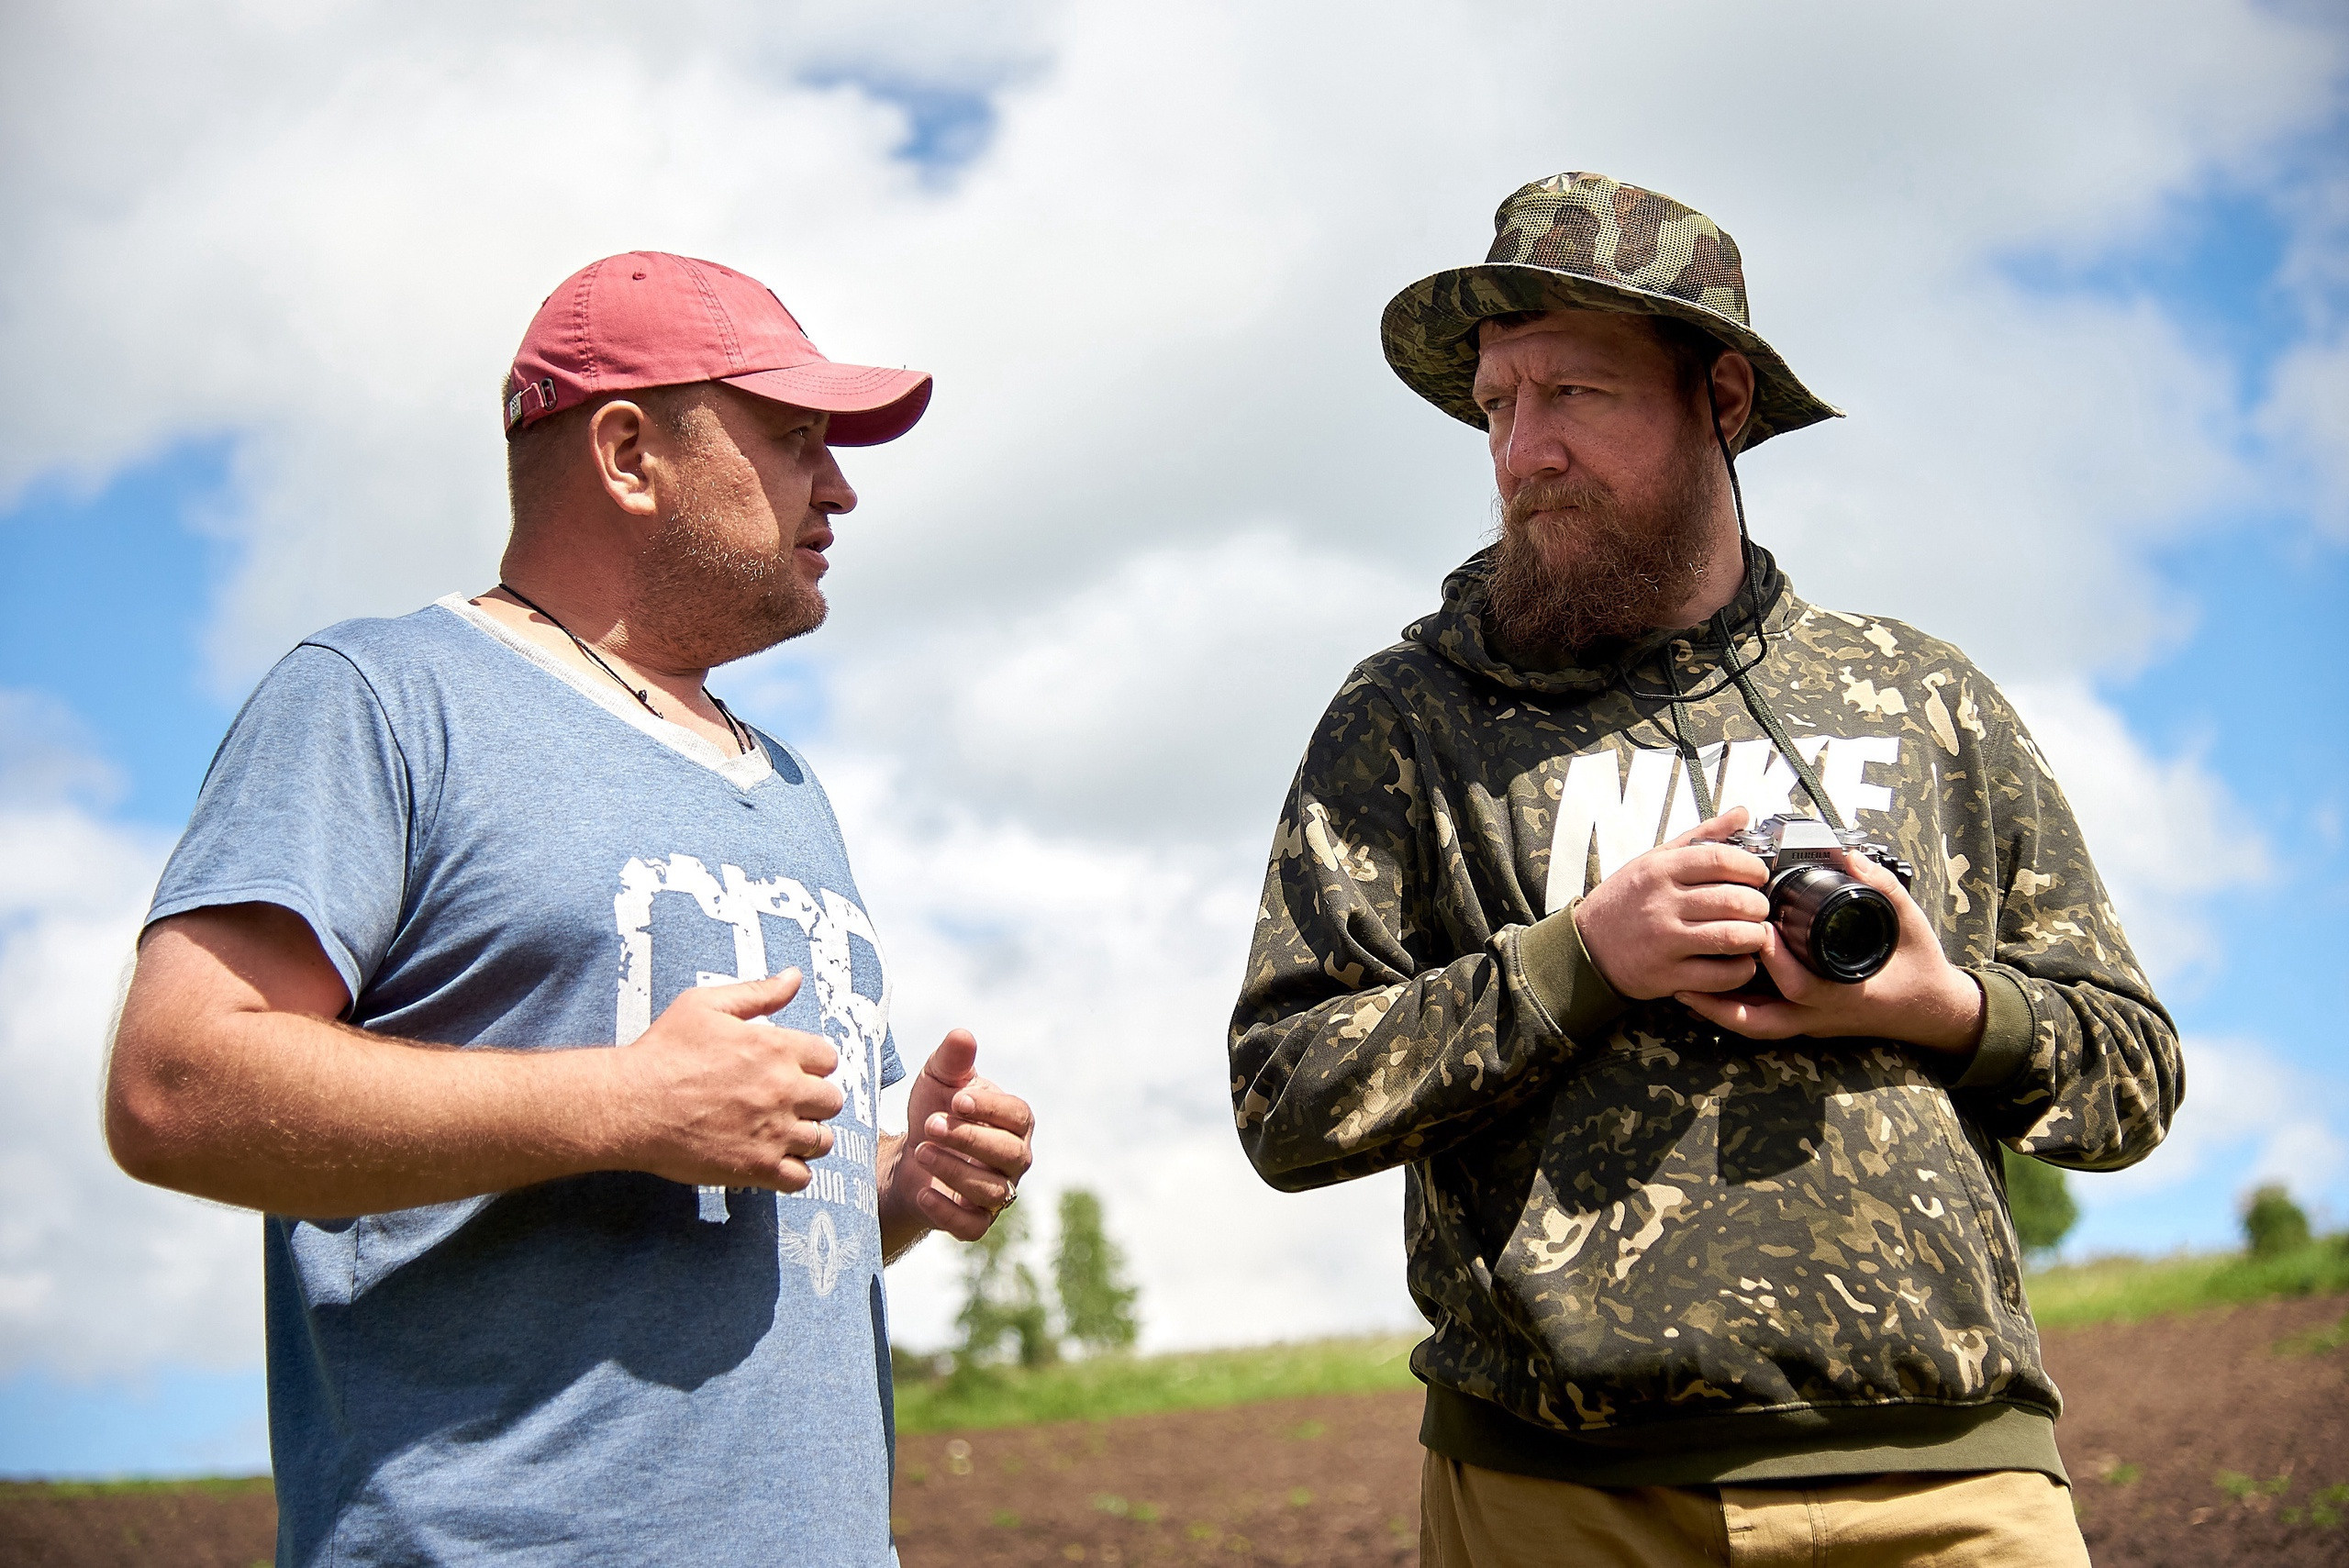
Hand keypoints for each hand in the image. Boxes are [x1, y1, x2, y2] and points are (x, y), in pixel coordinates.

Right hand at [611, 969, 844, 1192]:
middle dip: (813, 1101)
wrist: (630, 1105)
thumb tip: (794, 977)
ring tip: (781, 1133)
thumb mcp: (705, 1005)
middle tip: (786, 1103)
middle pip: (831, 1101)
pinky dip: (792, 1172)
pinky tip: (772, 1161)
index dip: (811, 1064)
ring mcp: (773, 1131)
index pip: (828, 1059)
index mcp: (776, 1048)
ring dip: (807, 1137)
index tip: (792, 1070)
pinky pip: (800, 1178)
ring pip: (821, 1142)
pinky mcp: (756, 1166)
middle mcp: (783, 1090)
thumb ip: (757, 993)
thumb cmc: (663, 1052)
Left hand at [881, 1030, 1034, 1244]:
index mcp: (1015, 1122)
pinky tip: (923, 1193)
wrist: (910, 1155)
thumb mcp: (938, 1079)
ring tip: (921, 1150)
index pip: (1017, 1116)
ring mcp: (998, 1193)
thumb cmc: (935, 1110)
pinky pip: (973, 1226)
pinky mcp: (975, 1221)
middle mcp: (1015, 1159)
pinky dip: (948, 1213)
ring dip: (955, 1170)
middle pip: (1009, 1154)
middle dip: (969, 1139)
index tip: (955, 1101)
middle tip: (930, 1125)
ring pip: (992, 1191)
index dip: (991, 1110)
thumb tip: (962, 1035)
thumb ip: (952, 1059)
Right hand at [1574, 806, 1772, 999]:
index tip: (1758, 876)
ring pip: (1732, 937)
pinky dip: (1741, 970)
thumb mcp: (1655, 860)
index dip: (1752, 867)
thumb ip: (1702, 837)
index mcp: (1660, 870)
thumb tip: (1742, 813)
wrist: (1587, 947)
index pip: (1721, 860)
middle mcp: (1662, 903)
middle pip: (1734, 900)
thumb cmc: (1626, 900)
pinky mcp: (1667, 975)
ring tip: (1753, 934)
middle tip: (1758, 909)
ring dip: (1755, 937)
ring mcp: (1664, 941)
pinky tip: (1739, 961)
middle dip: (1759, 905)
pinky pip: (1719, 976)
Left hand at [1673, 847, 1985, 1061]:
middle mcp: (1820, 1015)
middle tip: (1689, 969)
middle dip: (1722, 999)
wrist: (1932, 1009)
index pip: (1801, 984)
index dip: (1776, 961)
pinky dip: (1729, 1012)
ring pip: (1753, 1026)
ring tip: (1679, 985)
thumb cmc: (1919, 965)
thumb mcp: (1909, 922)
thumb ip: (1881, 888)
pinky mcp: (1803, 1023)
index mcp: (1845, 993)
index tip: (1755, 931)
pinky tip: (1702, 993)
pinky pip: (1758, 1023)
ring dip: (1716, 1010)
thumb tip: (1849, 855)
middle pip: (1761, 1019)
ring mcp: (1810, 1024)